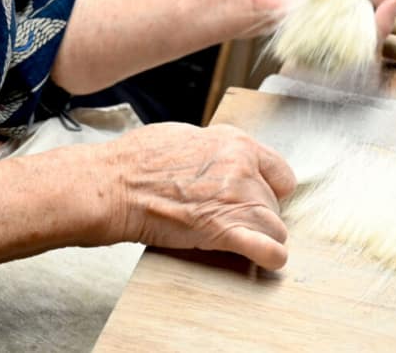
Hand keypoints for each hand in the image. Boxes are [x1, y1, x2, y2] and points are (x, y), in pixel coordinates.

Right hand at [101, 122, 295, 270]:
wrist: (116, 184)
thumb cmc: (138, 161)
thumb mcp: (186, 136)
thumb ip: (215, 150)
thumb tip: (222, 160)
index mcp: (235, 143)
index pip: (280, 172)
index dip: (268, 188)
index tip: (256, 197)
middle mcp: (243, 168)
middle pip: (274, 202)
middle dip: (255, 213)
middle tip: (227, 218)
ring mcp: (237, 199)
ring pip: (275, 227)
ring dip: (258, 236)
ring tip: (235, 238)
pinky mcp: (224, 230)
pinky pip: (270, 250)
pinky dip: (269, 258)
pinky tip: (261, 259)